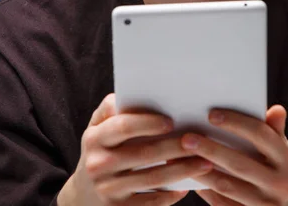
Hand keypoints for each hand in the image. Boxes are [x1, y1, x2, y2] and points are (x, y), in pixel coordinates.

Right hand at [58, 93, 212, 205]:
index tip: (172, 121)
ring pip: (153, 179)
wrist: (82, 195)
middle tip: (199, 140)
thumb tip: (136, 92)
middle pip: (144, 154)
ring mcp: (109, 190)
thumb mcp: (97, 127)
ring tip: (205, 162)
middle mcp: (99, 164)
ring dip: (182, 170)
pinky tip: (188, 186)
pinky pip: (151, 202)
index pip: (123, 127)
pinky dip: (171, 194)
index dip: (148, 123)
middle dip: (175, 147)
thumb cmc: (100, 149)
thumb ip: (112, 108)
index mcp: (95, 138)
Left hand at [182, 105, 287, 205]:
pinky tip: (190, 177)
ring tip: (182, 157)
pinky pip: (222, 204)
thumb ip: (275, 129)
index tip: (211, 115)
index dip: (236, 123)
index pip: (260, 135)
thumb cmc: (279, 167)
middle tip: (187, 138)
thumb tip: (277, 109)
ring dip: (202, 171)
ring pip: (227, 186)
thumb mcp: (282, 149)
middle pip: (239, 163)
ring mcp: (265, 205)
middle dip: (211, 149)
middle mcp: (280, 184)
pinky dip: (205, 190)